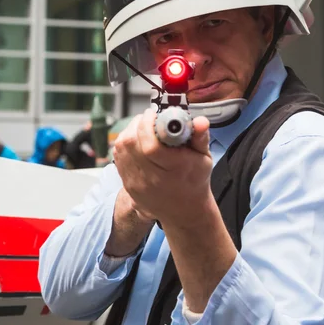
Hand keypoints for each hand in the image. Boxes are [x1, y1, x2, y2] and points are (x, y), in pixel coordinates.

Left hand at [113, 109, 212, 226]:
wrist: (183, 210)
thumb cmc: (195, 181)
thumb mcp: (204, 158)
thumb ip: (200, 137)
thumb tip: (200, 121)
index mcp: (175, 170)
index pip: (151, 145)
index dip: (148, 124)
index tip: (154, 114)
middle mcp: (152, 178)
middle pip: (131, 143)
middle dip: (138, 124)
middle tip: (150, 118)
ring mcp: (136, 183)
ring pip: (121, 148)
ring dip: (130, 131)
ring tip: (144, 128)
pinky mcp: (127, 183)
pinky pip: (118, 156)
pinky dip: (125, 143)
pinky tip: (137, 141)